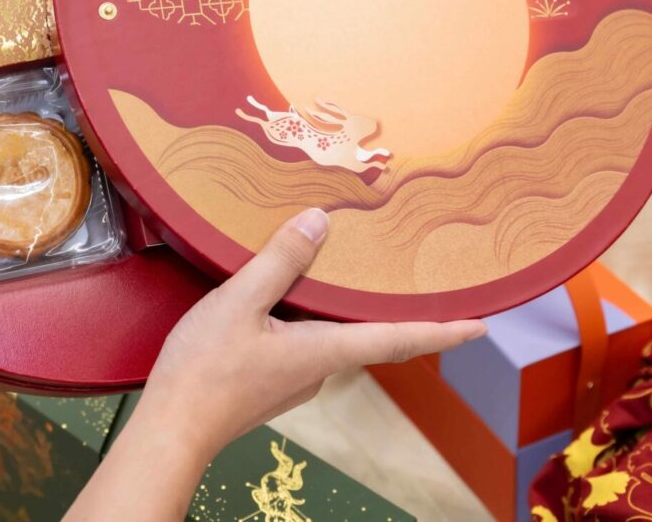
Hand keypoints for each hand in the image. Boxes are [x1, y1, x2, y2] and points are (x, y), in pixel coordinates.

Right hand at [140, 208, 486, 460]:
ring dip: (352, 312)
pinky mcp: (270, 381)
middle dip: (401, 313)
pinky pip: (306, 343)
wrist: (170, 429)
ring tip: (360, 276)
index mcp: (323, 352)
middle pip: (372, 336)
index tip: (482, 325)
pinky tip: (295, 297)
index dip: (444, 331)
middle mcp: (319, 370)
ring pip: (335, 338)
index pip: (399, 338)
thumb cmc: (204, 372)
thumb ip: (280, 262)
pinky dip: (315, 318)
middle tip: (429, 284)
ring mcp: (295, 380)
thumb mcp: (239, 303)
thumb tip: (320, 222)